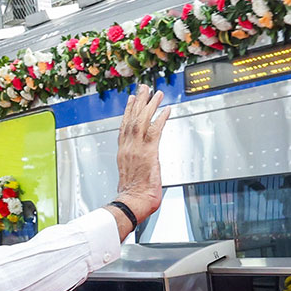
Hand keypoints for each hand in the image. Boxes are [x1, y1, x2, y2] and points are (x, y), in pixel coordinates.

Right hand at [110, 89, 167, 237]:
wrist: (132, 203)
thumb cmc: (132, 195)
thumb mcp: (130, 176)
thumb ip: (135, 166)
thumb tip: (139, 167)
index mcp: (123, 153)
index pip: (125, 127)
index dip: (128, 112)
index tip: (132, 100)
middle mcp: (128, 148)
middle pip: (133, 119)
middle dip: (139, 102)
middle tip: (144, 88)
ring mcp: (138, 149)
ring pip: (143, 121)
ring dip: (150, 106)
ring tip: (156, 93)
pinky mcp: (149, 153)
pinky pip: (156, 131)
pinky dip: (161, 119)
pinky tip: (166, 110)